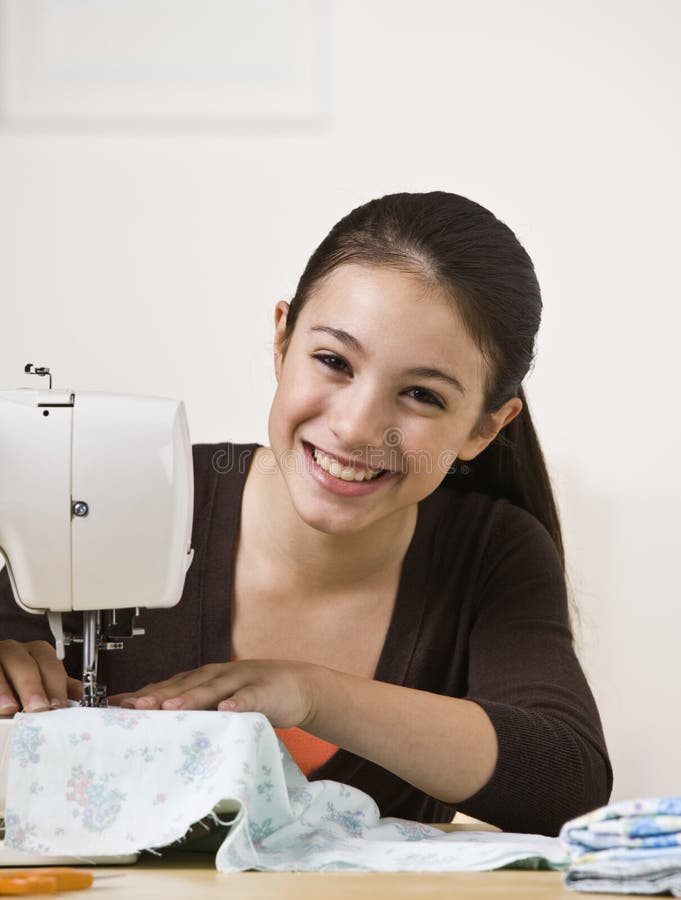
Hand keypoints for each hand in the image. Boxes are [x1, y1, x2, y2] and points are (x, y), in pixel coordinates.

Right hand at [0, 640, 81, 714]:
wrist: (1, 690)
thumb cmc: (19, 688)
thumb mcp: (42, 685)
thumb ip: (60, 689)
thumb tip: (82, 697)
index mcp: (35, 653)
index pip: (49, 663)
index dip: (55, 685)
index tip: (58, 706)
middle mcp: (13, 651)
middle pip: (24, 663)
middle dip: (32, 686)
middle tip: (38, 708)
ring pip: (0, 667)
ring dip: (4, 689)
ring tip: (10, 708)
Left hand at [108, 659, 321, 728]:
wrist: (298, 686)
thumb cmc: (252, 695)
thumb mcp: (219, 701)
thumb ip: (193, 709)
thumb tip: (154, 724)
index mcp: (203, 678)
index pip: (168, 685)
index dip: (144, 694)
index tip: (117, 706)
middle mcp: (218, 675)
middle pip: (185, 685)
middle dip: (158, 696)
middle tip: (134, 708)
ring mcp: (241, 681)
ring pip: (213, 689)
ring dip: (192, 698)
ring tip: (171, 709)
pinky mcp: (265, 691)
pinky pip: (249, 697)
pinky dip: (238, 703)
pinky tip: (228, 710)